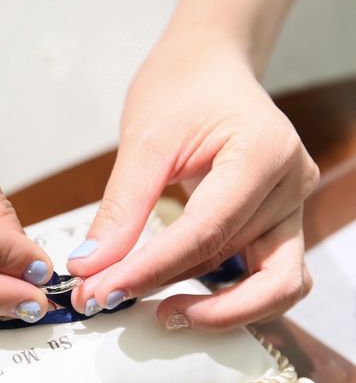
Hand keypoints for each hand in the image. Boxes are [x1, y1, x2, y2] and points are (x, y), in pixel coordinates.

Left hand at [68, 38, 317, 329]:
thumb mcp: (144, 142)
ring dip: (212, 310)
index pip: (205, 231)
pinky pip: (269, 279)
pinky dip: (232, 299)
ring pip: (266, 285)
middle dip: (165, 288)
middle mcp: (290, 186)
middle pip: (229, 259)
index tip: (100, 290)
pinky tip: (187, 297)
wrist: (210, 71)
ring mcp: (292, 209)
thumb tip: (91, 268)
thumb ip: (120, 211)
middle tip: (108, 299)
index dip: (150, 269)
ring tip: (157, 311)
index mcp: (262, 153)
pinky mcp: (279, 225)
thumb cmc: (183, 91)